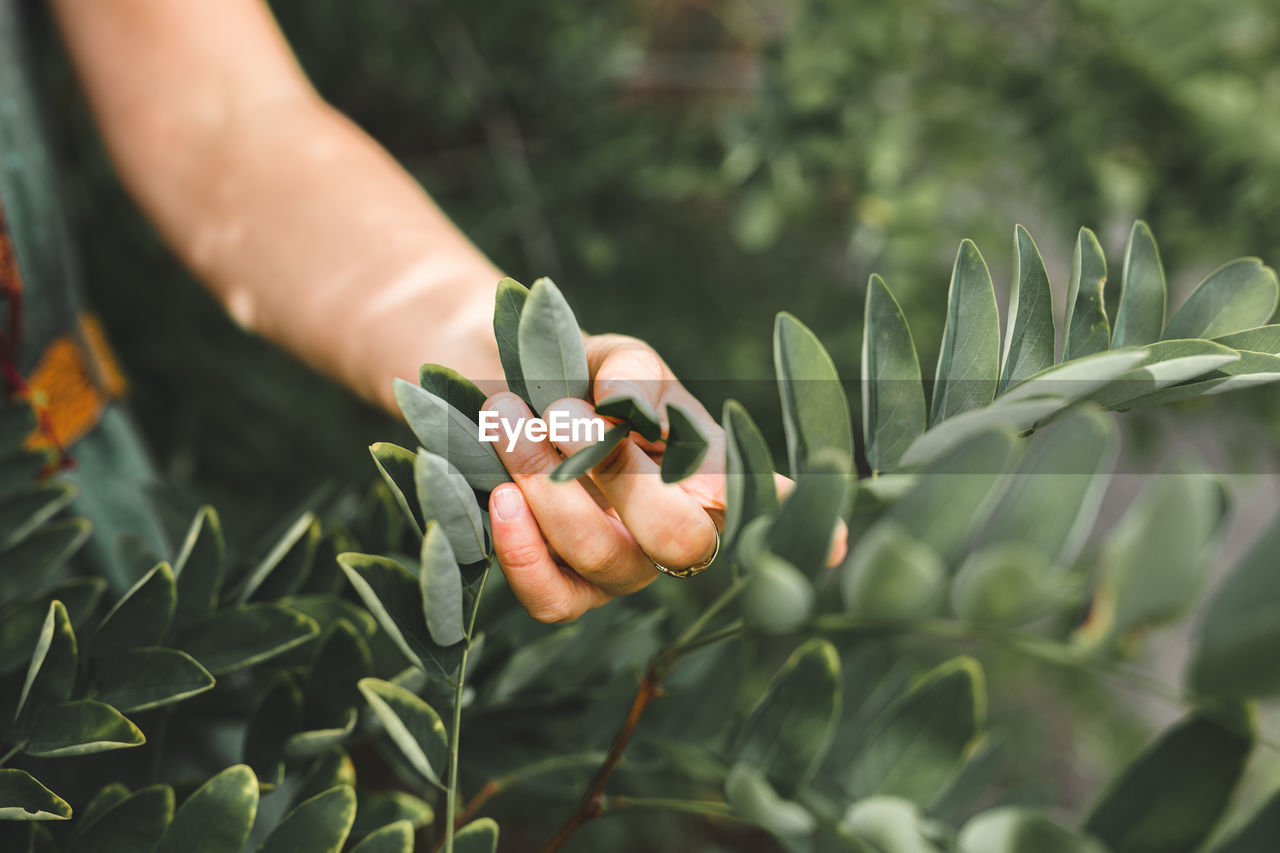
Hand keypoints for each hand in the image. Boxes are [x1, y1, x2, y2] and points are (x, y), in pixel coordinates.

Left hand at [483, 334, 846, 622]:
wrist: (496, 391)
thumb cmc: (574, 373)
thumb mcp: (610, 358)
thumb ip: (633, 373)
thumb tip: (631, 405)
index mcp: (708, 469)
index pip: (766, 501)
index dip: (806, 526)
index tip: (834, 541)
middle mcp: (679, 527)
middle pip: (685, 541)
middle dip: (623, 479)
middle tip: (563, 415)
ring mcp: (625, 568)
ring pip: (608, 560)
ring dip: (551, 488)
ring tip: (509, 421)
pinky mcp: (566, 592)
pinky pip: (553, 602)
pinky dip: (523, 552)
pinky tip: (503, 499)